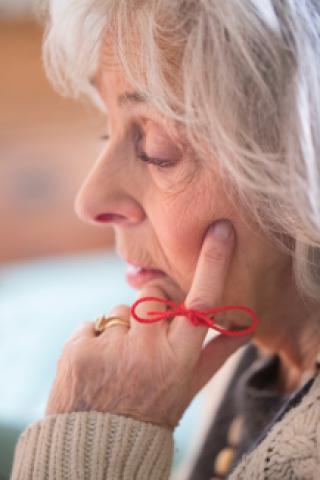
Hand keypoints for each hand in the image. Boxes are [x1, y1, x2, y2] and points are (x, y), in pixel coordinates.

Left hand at [46, 220, 250, 427]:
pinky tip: (96, 367)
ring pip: (121, 310)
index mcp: (179, 356)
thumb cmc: (153, 411)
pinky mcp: (79, 346)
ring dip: (121, 330)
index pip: (202, 301)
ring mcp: (112, 346)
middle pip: (153, 294)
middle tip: (144, 339)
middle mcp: (147, 347)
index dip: (213, 262)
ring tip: (118, 364)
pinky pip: (92, 325)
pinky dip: (94, 341)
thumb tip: (246, 329)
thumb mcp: (189, 387)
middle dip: (150, 306)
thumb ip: (217, 354)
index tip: (220, 230)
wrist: (100, 444)